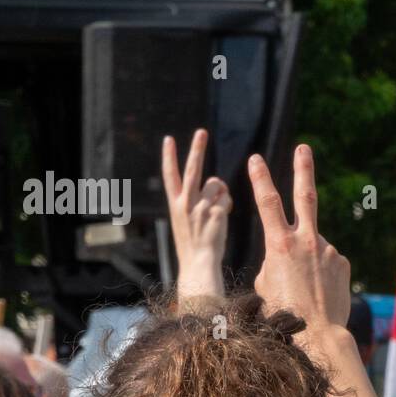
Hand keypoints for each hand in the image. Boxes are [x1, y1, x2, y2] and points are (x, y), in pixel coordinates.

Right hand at [162, 129, 229, 298]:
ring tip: (215, 210)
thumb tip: (215, 182)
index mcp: (175, 204)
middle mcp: (185, 203)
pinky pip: (226, 198)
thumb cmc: (195, 244)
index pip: (170, 175)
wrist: (198, 264)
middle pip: (193, 169)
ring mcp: (201, 207)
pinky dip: (226, 205)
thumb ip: (197, 198)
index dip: (169, 156)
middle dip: (197, 149)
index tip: (168, 139)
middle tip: (202, 132)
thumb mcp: (188, 219)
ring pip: (216, 183)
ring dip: (220, 193)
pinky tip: (221, 219)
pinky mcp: (216, 212)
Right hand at [250, 145, 350, 334]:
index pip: (267, 202)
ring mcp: (328, 250)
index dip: (261, 178)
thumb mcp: (264, 284)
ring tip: (303, 289)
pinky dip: (319, 273)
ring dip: (305, 261)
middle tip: (303, 148)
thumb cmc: (282, 313)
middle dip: (303, 169)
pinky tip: (318, 292)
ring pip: (312, 246)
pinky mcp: (342, 262)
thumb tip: (283, 257)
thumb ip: (273, 261)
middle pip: (305, 196)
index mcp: (280, 244)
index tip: (256, 158)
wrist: (319, 334)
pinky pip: (326, 262)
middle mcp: (307, 241)